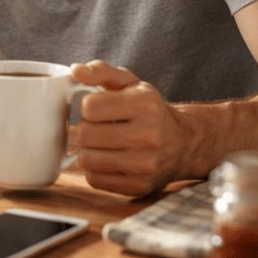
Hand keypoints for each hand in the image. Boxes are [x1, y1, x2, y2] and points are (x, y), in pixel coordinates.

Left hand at [70, 60, 187, 196]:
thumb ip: (100, 71)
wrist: (183, 143)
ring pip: (86, 159)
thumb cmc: (148, 109)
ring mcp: (145, 164)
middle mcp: (149, 135)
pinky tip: (108, 159)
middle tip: (98, 127)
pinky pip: (94, 180)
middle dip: (85, 128)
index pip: (89, 107)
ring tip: (101, 144)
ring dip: (87, 150)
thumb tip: (75, 70)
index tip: (97, 108)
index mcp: (145, 104)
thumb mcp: (129, 82)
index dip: (87, 106)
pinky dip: (95, 169)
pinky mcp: (139, 186)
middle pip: (84, 135)